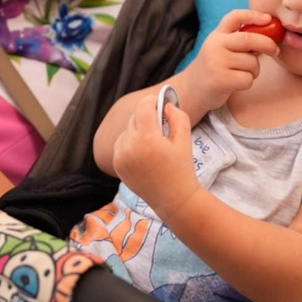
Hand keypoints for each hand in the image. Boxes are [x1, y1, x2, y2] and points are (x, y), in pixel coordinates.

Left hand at [112, 100, 197, 216]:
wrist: (173, 200)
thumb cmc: (182, 169)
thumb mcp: (185, 140)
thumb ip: (177, 116)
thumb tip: (166, 105)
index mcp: (146, 138)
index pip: (143, 106)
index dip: (153, 102)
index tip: (161, 106)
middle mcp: (129, 146)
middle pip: (135, 117)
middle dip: (148, 117)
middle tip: (161, 127)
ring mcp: (120, 156)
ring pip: (127, 129)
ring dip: (138, 130)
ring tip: (153, 142)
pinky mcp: (117, 165)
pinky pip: (121, 143)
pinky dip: (131, 142)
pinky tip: (144, 152)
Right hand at [179, 9, 280, 114]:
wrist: (193, 89)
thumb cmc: (215, 67)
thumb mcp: (222, 48)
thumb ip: (241, 41)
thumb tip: (270, 36)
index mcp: (217, 35)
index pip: (235, 17)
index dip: (253, 15)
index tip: (268, 19)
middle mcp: (215, 45)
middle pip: (249, 39)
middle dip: (267, 44)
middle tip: (275, 51)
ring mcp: (217, 62)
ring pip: (251, 62)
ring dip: (254, 70)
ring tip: (242, 73)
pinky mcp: (220, 80)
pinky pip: (247, 79)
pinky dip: (247, 82)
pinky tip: (236, 84)